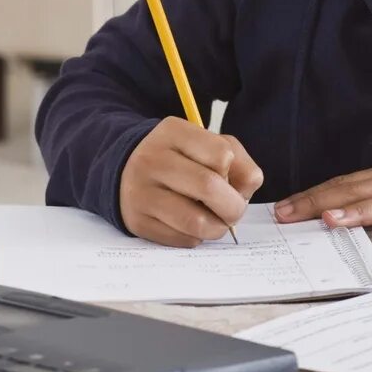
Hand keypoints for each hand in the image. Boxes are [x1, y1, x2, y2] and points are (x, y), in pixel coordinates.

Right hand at [118, 117, 263, 247]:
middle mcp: (152, 160)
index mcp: (173, 132)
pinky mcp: (137, 222)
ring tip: (216, 221)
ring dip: (217, 227)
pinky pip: (182, 239)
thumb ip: (239, 162)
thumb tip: (245, 192)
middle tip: (234, 210)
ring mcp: (141, 192)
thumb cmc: (179, 159)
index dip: (235, 172)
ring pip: (196, 221)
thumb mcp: (208, 145)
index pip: (222, 154)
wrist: (126, 173)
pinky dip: (197, 237)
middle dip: (234, 207)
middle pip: (209, 187)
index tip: (228, 178)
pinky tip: (191, 224)